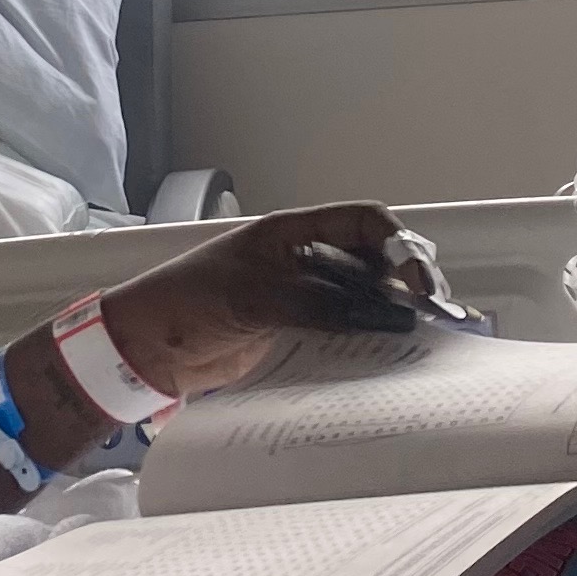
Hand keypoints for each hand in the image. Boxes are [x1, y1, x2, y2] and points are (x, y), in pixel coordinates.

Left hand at [98, 204, 435, 399]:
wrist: (146, 349)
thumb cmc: (186, 304)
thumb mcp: (255, 298)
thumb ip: (319, 303)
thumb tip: (381, 313)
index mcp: (290, 233)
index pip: (361, 221)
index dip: (396, 244)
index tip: (415, 281)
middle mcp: (301, 260)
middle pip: (371, 259)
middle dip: (405, 279)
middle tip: (430, 311)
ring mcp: (300, 296)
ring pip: (362, 296)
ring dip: (391, 311)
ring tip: (421, 335)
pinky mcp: (294, 332)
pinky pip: (343, 330)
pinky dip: (367, 339)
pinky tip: (386, 354)